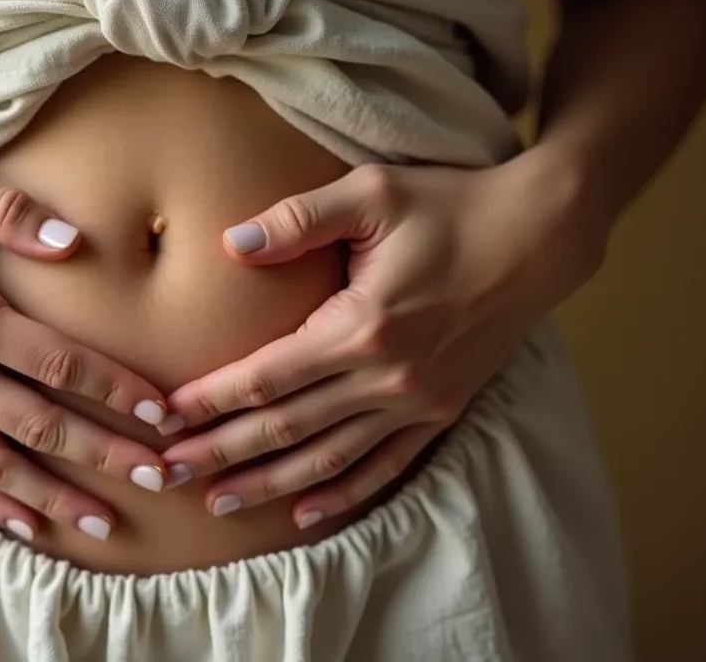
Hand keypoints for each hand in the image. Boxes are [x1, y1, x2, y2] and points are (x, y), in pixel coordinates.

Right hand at [0, 144, 177, 540]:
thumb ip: (8, 209)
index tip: (163, 412)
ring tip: (107, 523)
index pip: (56, 362)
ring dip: (52, 497)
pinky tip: (23, 524)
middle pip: (37, 424)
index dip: (115, 389)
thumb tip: (74, 244)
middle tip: (164, 478)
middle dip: (104, 455)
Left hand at [160, 159, 605, 526]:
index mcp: (362, 325)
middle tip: (166, 474)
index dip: (210, 400)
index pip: (266, 376)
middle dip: (220, 452)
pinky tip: (305, 511)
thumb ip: (298, 218)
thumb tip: (232, 243)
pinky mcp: (441, 412)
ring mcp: (418, 402)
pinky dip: (343, 493)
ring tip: (218, 504)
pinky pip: (384, 466)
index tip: (164, 418)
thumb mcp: (373, 194)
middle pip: (285, 427)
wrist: (541, 234)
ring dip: (269, 484)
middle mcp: (388, 376)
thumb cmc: (452, 204)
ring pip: (328, 458)